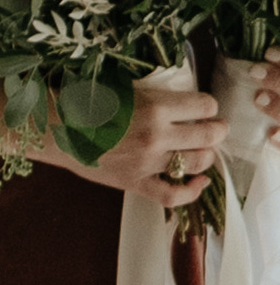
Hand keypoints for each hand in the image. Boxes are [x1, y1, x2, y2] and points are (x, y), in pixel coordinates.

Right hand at [75, 73, 224, 203]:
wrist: (56, 129)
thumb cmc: (90, 104)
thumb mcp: (131, 89)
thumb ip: (161, 97)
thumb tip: (189, 104)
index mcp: (156, 107)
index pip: (206, 106)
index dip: (210, 106)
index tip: (207, 108)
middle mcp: (156, 136)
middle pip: (209, 135)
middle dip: (218, 130)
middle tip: (217, 128)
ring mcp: (146, 162)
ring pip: (198, 162)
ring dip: (208, 155)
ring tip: (206, 150)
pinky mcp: (134, 183)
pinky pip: (172, 196)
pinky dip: (192, 192)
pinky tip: (200, 182)